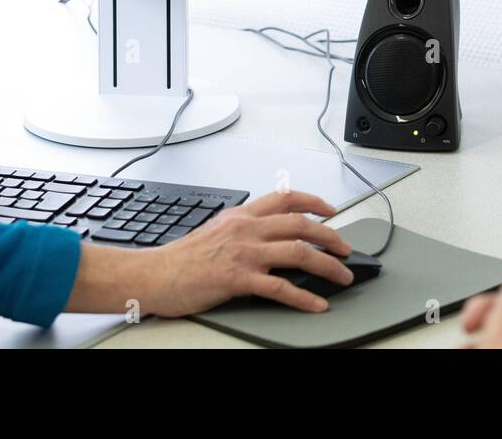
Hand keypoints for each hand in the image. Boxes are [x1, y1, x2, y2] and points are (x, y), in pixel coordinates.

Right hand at [145, 190, 354, 314]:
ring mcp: (244, 253)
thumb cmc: (182, 257)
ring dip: (327, 265)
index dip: (314, 202)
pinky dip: (304, 297)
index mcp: (242, 216)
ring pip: (298, 252)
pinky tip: (317, 304)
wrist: (155, 274)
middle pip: (300, 224)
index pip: (286, 198)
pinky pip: (280, 287)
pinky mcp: (238, 279)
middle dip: (331, 237)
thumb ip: (243, 227)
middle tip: (346, 249)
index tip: (331, 210)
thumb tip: (268, 232)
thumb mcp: (216, 228)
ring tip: (342, 276)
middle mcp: (246, 229)